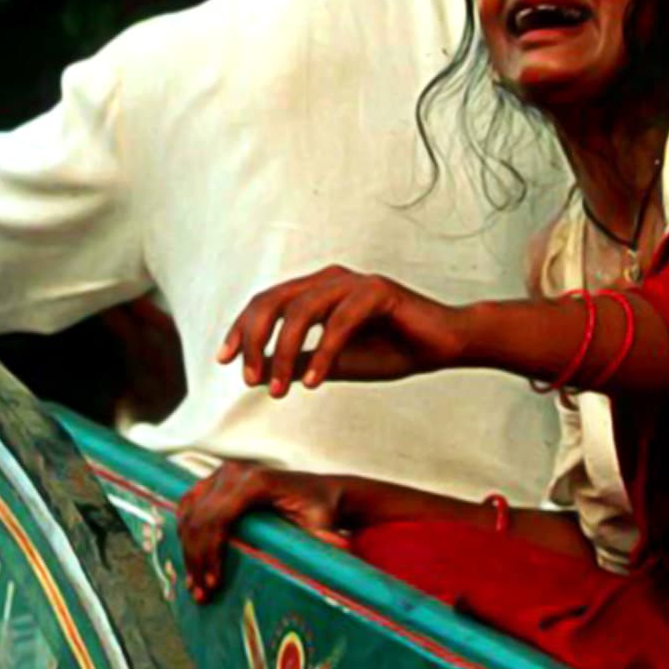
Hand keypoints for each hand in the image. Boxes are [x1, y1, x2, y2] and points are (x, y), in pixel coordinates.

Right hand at [178, 462, 350, 602]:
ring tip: (195, 584)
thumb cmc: (320, 510)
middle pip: (199, 519)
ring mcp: (223, 473)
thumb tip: (342, 550)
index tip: (213, 584)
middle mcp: (235, 472)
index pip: (218, 518)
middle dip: (195, 559)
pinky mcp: (215, 481)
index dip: (210, 553)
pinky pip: (188, 506)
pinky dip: (185, 534)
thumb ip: (326, 538)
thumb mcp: (322, 525)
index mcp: (256, 481)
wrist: (320, 492)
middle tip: (201, 593)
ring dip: (187, 551)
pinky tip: (189, 560)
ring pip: (189, 514)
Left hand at [217, 265, 467, 395]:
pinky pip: (340, 321)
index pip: (266, 302)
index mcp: (317, 289)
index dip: (241, 330)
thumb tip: (260, 375)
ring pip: (302, 309)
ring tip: (279, 390)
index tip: (224, 362)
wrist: (444, 344)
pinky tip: (313, 383)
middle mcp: (331, 278)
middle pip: (274, 299)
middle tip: (249, 379)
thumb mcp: (335, 364)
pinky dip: (323, 353)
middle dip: (255, 339)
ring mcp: (354, 281)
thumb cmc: (392, 350)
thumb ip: (300, 363)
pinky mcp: (378, 290)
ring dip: (284, 352)